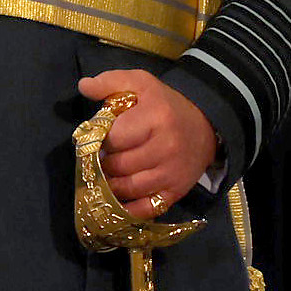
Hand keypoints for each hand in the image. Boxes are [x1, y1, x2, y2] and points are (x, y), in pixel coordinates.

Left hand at [75, 70, 214, 220]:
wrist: (207, 125)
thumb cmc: (165, 105)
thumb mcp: (141, 83)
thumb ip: (110, 82)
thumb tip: (84, 86)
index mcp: (155, 118)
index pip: (113, 138)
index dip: (100, 139)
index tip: (100, 137)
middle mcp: (166, 147)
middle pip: (118, 165)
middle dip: (104, 162)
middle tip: (103, 156)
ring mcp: (172, 172)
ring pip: (127, 188)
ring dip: (110, 184)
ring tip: (108, 174)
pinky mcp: (176, 191)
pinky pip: (145, 209)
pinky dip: (127, 209)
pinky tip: (117, 201)